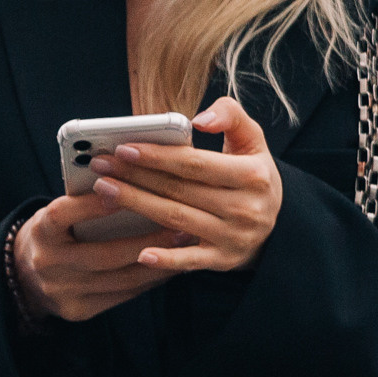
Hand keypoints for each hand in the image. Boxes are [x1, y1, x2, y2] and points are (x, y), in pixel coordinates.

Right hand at [11, 190, 190, 322]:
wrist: (27, 276)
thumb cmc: (57, 233)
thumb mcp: (60, 214)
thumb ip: (87, 202)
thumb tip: (136, 183)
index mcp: (40, 231)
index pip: (62, 215)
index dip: (90, 205)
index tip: (122, 191)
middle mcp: (47, 263)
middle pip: (102, 254)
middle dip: (147, 241)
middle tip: (181, 226)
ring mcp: (62, 291)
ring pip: (120, 279)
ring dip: (158, 263)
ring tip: (186, 247)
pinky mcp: (78, 310)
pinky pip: (122, 295)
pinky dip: (149, 280)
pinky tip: (170, 266)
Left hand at [86, 96, 281, 271]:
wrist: (277, 225)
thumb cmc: (253, 176)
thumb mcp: (253, 141)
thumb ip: (231, 115)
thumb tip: (200, 119)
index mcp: (253, 175)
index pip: (195, 164)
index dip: (157, 156)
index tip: (123, 148)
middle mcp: (245, 208)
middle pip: (178, 190)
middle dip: (135, 177)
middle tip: (100, 166)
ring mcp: (233, 237)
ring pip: (175, 219)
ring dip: (136, 204)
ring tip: (104, 190)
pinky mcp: (222, 260)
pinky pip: (189, 260)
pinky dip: (165, 259)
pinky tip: (139, 253)